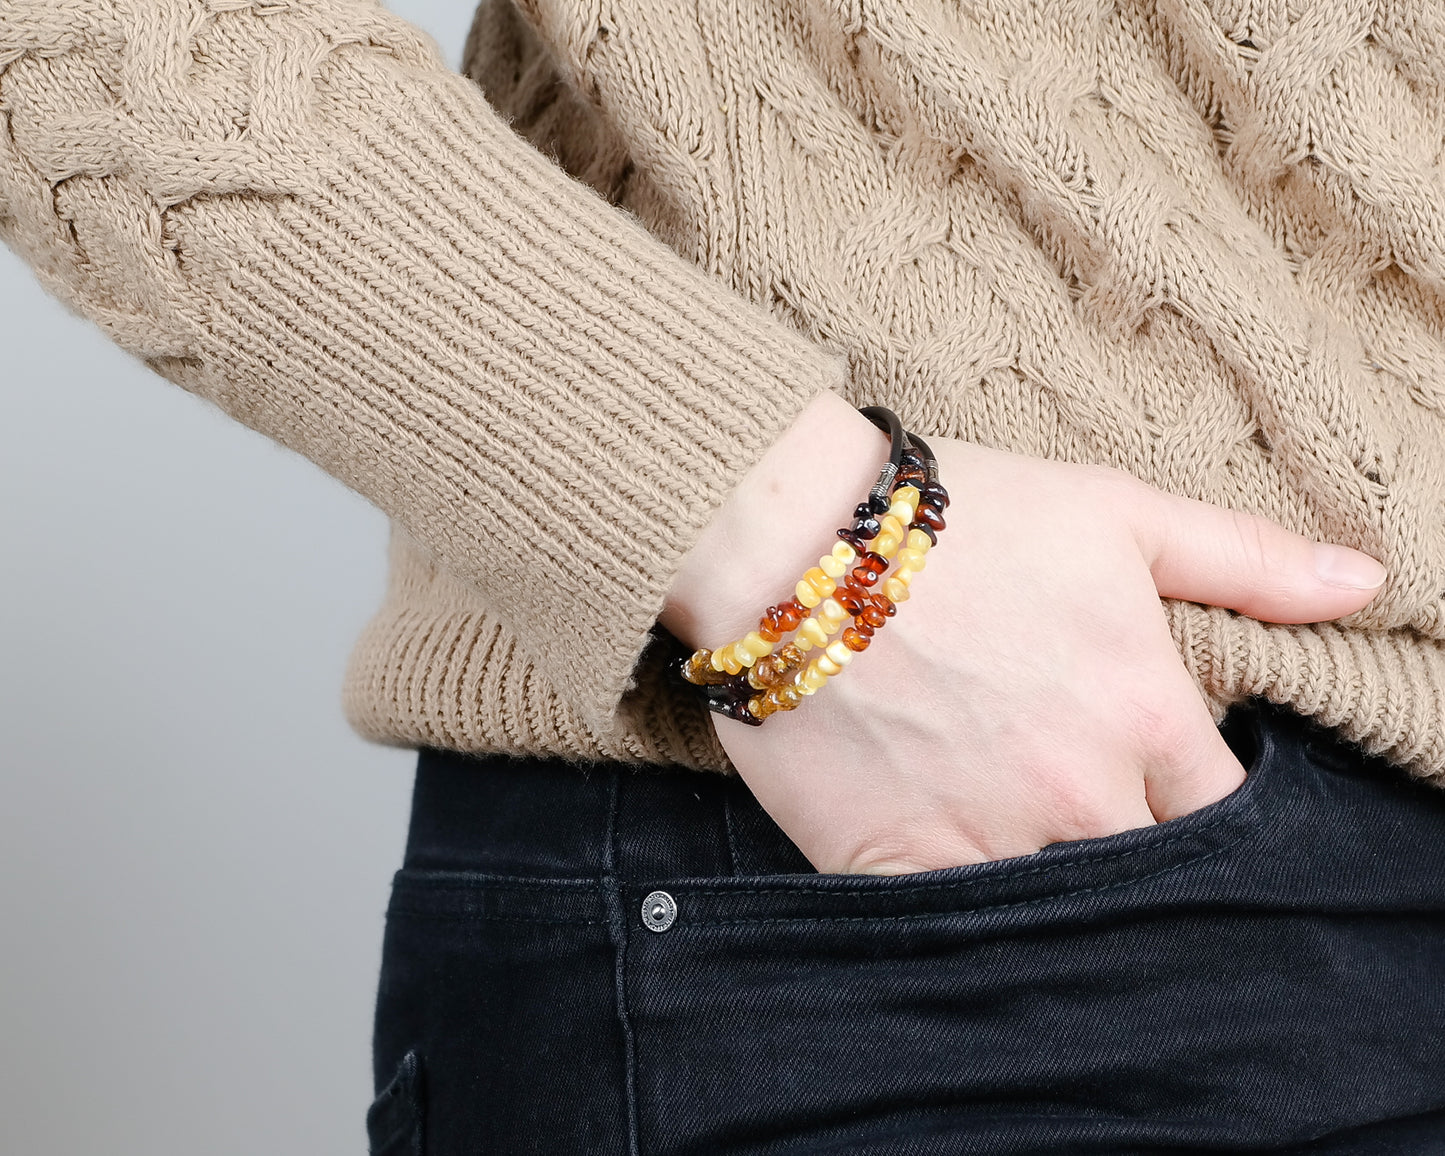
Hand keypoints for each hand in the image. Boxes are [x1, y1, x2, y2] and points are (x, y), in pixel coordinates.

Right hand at [661, 394, 1386, 873]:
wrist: (796, 540)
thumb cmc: (960, 515)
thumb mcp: (1113, 514)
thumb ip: (1245, 559)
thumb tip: (1364, 584)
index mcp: (1143, 712)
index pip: (1220, 809)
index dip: (1194, 798)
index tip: (1157, 779)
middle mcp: (1078, 790)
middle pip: (1143, 865)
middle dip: (1124, 841)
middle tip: (1072, 798)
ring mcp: (987, 834)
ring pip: (1059, 905)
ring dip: (1046, 874)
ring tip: (1008, 822)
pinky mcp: (896, 860)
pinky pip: (956, 924)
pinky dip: (963, 911)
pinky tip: (948, 862)